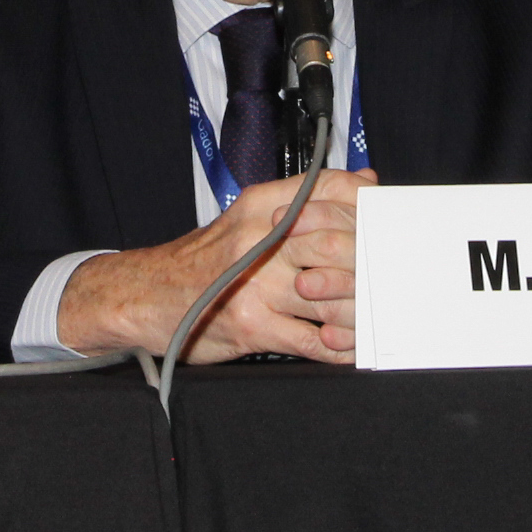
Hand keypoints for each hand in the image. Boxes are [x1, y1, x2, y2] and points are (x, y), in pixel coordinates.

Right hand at [58, 169, 372, 363]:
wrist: (146, 295)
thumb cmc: (205, 260)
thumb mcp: (251, 217)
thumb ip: (307, 200)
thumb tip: (366, 183)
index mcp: (264, 206)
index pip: (332, 193)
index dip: (367, 211)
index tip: (385, 228)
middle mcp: (261, 240)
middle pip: (339, 244)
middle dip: (368, 267)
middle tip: (385, 281)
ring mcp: (257, 285)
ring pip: (332, 294)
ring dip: (358, 311)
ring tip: (369, 317)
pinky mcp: (253, 326)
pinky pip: (315, 341)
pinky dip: (340, 348)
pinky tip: (347, 346)